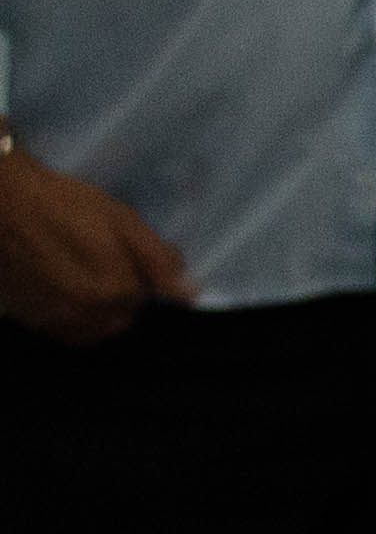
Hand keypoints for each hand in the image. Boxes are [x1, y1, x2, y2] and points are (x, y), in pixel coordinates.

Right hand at [0, 146, 190, 343]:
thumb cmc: (63, 204)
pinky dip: (69, 314)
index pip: (146, 300)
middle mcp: (86, 318)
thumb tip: (190, 295)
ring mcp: (54, 323)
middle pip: (121, 318)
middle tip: (98, 259)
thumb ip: (159, 261)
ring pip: (93, 328)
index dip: (139, 276)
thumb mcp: (122, 221)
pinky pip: (64, 329)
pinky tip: (59, 283)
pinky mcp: (28, 321)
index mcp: (116, 293)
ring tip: (78, 270)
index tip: (122, 254)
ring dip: (95, 308)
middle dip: (119, 296)